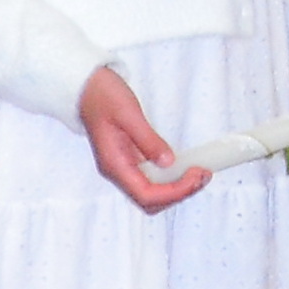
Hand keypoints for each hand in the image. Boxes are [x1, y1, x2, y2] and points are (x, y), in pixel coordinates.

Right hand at [80, 62, 200, 211]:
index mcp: (113, 164)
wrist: (86, 87)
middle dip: (180, 193)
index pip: (146, 195)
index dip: (175, 191)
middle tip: (202, 174)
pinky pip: (153, 181)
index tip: (195, 174)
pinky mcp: (130, 161)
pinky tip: (185, 167)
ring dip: (178, 189)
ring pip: (153, 194)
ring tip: (199, 172)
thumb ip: (147, 139)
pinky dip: (172, 179)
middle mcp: (117, 172)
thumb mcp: (128, 113)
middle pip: (150, 201)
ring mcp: (123, 168)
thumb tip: (168, 162)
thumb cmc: (103, 97)